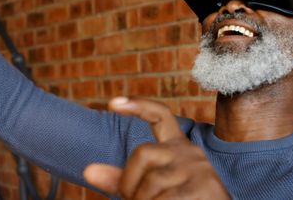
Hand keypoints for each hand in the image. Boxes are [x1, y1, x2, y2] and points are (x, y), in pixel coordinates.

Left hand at [84, 97, 229, 199]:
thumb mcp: (151, 189)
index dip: (138, 105)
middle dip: (128, 182)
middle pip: (142, 152)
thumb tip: (88, 171)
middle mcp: (189, 152)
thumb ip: (123, 179)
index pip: (160, 115)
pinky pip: (165, 199)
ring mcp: (199, 168)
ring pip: (151, 183)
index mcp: (177, 148)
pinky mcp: (205, 187)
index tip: (112, 103)